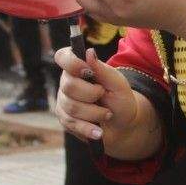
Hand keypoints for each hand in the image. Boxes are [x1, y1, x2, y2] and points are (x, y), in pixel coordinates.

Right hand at [56, 44, 163, 158]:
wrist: (122, 125)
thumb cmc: (120, 100)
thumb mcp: (117, 83)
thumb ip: (102, 69)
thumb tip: (89, 52)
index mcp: (79, 68)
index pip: (63, 57)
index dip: (71, 63)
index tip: (87, 71)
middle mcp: (67, 82)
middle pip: (69, 86)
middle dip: (92, 94)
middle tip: (104, 95)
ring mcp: (64, 101)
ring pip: (71, 107)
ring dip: (95, 113)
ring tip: (107, 114)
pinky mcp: (65, 119)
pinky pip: (71, 123)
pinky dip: (88, 128)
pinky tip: (98, 132)